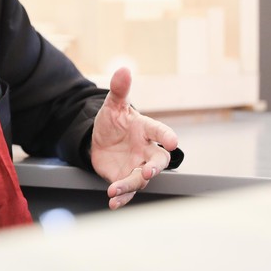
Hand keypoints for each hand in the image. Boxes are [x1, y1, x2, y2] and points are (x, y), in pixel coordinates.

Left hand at [90, 67, 178, 209]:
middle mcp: (146, 150)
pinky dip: (121, 197)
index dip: (167, 136)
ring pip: (141, 178)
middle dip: (155, 167)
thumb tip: (123, 69)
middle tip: (148, 171)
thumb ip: (119, 90)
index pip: (161, 132)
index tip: (172, 141)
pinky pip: (127, 190)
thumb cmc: (113, 122)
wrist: (99, 140)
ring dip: (130, 185)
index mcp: (146, 130)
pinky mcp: (125, 178)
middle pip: (159, 160)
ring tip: (115, 189)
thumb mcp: (113, 105)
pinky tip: (113, 202)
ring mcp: (137, 166)